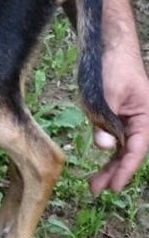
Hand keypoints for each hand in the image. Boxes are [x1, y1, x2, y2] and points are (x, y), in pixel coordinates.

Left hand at [90, 49, 148, 192]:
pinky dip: (108, 153)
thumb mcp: (104, 95)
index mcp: (146, 116)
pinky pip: (116, 139)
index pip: (136, 150)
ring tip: (94, 184)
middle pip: (129, 153)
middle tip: (96, 190)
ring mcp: (131, 120)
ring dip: (110, 166)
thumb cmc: (112, 67)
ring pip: (122, 149)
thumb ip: (104, 121)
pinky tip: (100, 167)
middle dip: (114, 173)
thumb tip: (103, 146)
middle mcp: (142, 121)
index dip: (125, 170)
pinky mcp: (119, 117)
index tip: (113, 186)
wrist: (110, 47)